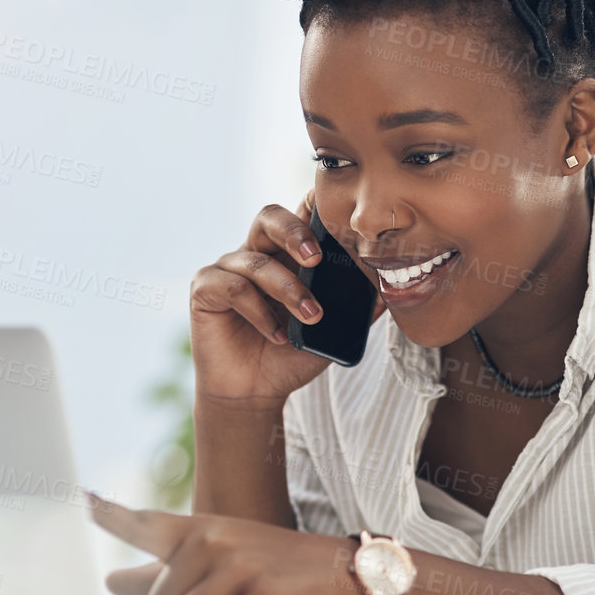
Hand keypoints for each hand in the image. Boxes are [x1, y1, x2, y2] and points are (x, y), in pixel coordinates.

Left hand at [88, 494, 368, 594]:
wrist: (341, 571)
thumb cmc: (270, 567)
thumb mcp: (216, 560)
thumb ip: (159, 572)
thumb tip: (109, 580)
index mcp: (198, 531)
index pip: (146, 523)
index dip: (112, 515)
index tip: (84, 502)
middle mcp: (213, 542)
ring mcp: (240, 568)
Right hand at [188, 188, 384, 409]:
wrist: (256, 391)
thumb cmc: (292, 355)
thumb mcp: (332, 330)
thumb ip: (357, 307)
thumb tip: (389, 288)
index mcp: (287, 253)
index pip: (299, 212)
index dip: (315, 203)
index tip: (341, 216)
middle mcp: (256, 252)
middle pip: (269, 216)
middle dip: (295, 232)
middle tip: (317, 258)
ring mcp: (227, 268)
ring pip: (257, 261)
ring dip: (288, 289)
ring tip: (311, 316)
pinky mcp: (205, 288)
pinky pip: (234, 288)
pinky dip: (259, 312)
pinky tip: (276, 335)